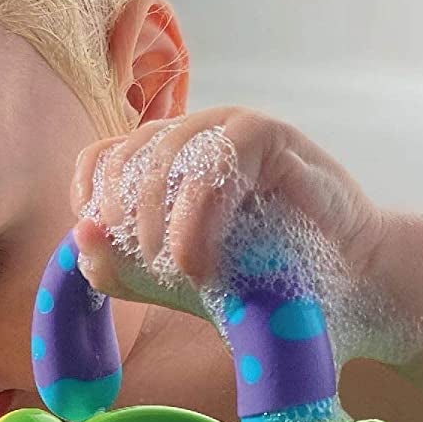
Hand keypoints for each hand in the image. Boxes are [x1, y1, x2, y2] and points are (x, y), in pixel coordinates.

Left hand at [69, 106, 387, 304]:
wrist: (341, 293)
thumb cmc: (256, 283)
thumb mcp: (171, 284)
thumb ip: (117, 267)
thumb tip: (80, 232)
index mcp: (165, 160)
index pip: (101, 156)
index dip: (88, 195)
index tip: (96, 239)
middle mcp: (194, 134)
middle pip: (126, 154)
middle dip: (124, 217)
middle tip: (144, 266)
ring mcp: (231, 128)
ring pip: (165, 155)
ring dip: (158, 221)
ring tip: (176, 270)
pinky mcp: (269, 135)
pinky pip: (215, 162)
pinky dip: (196, 217)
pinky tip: (200, 263)